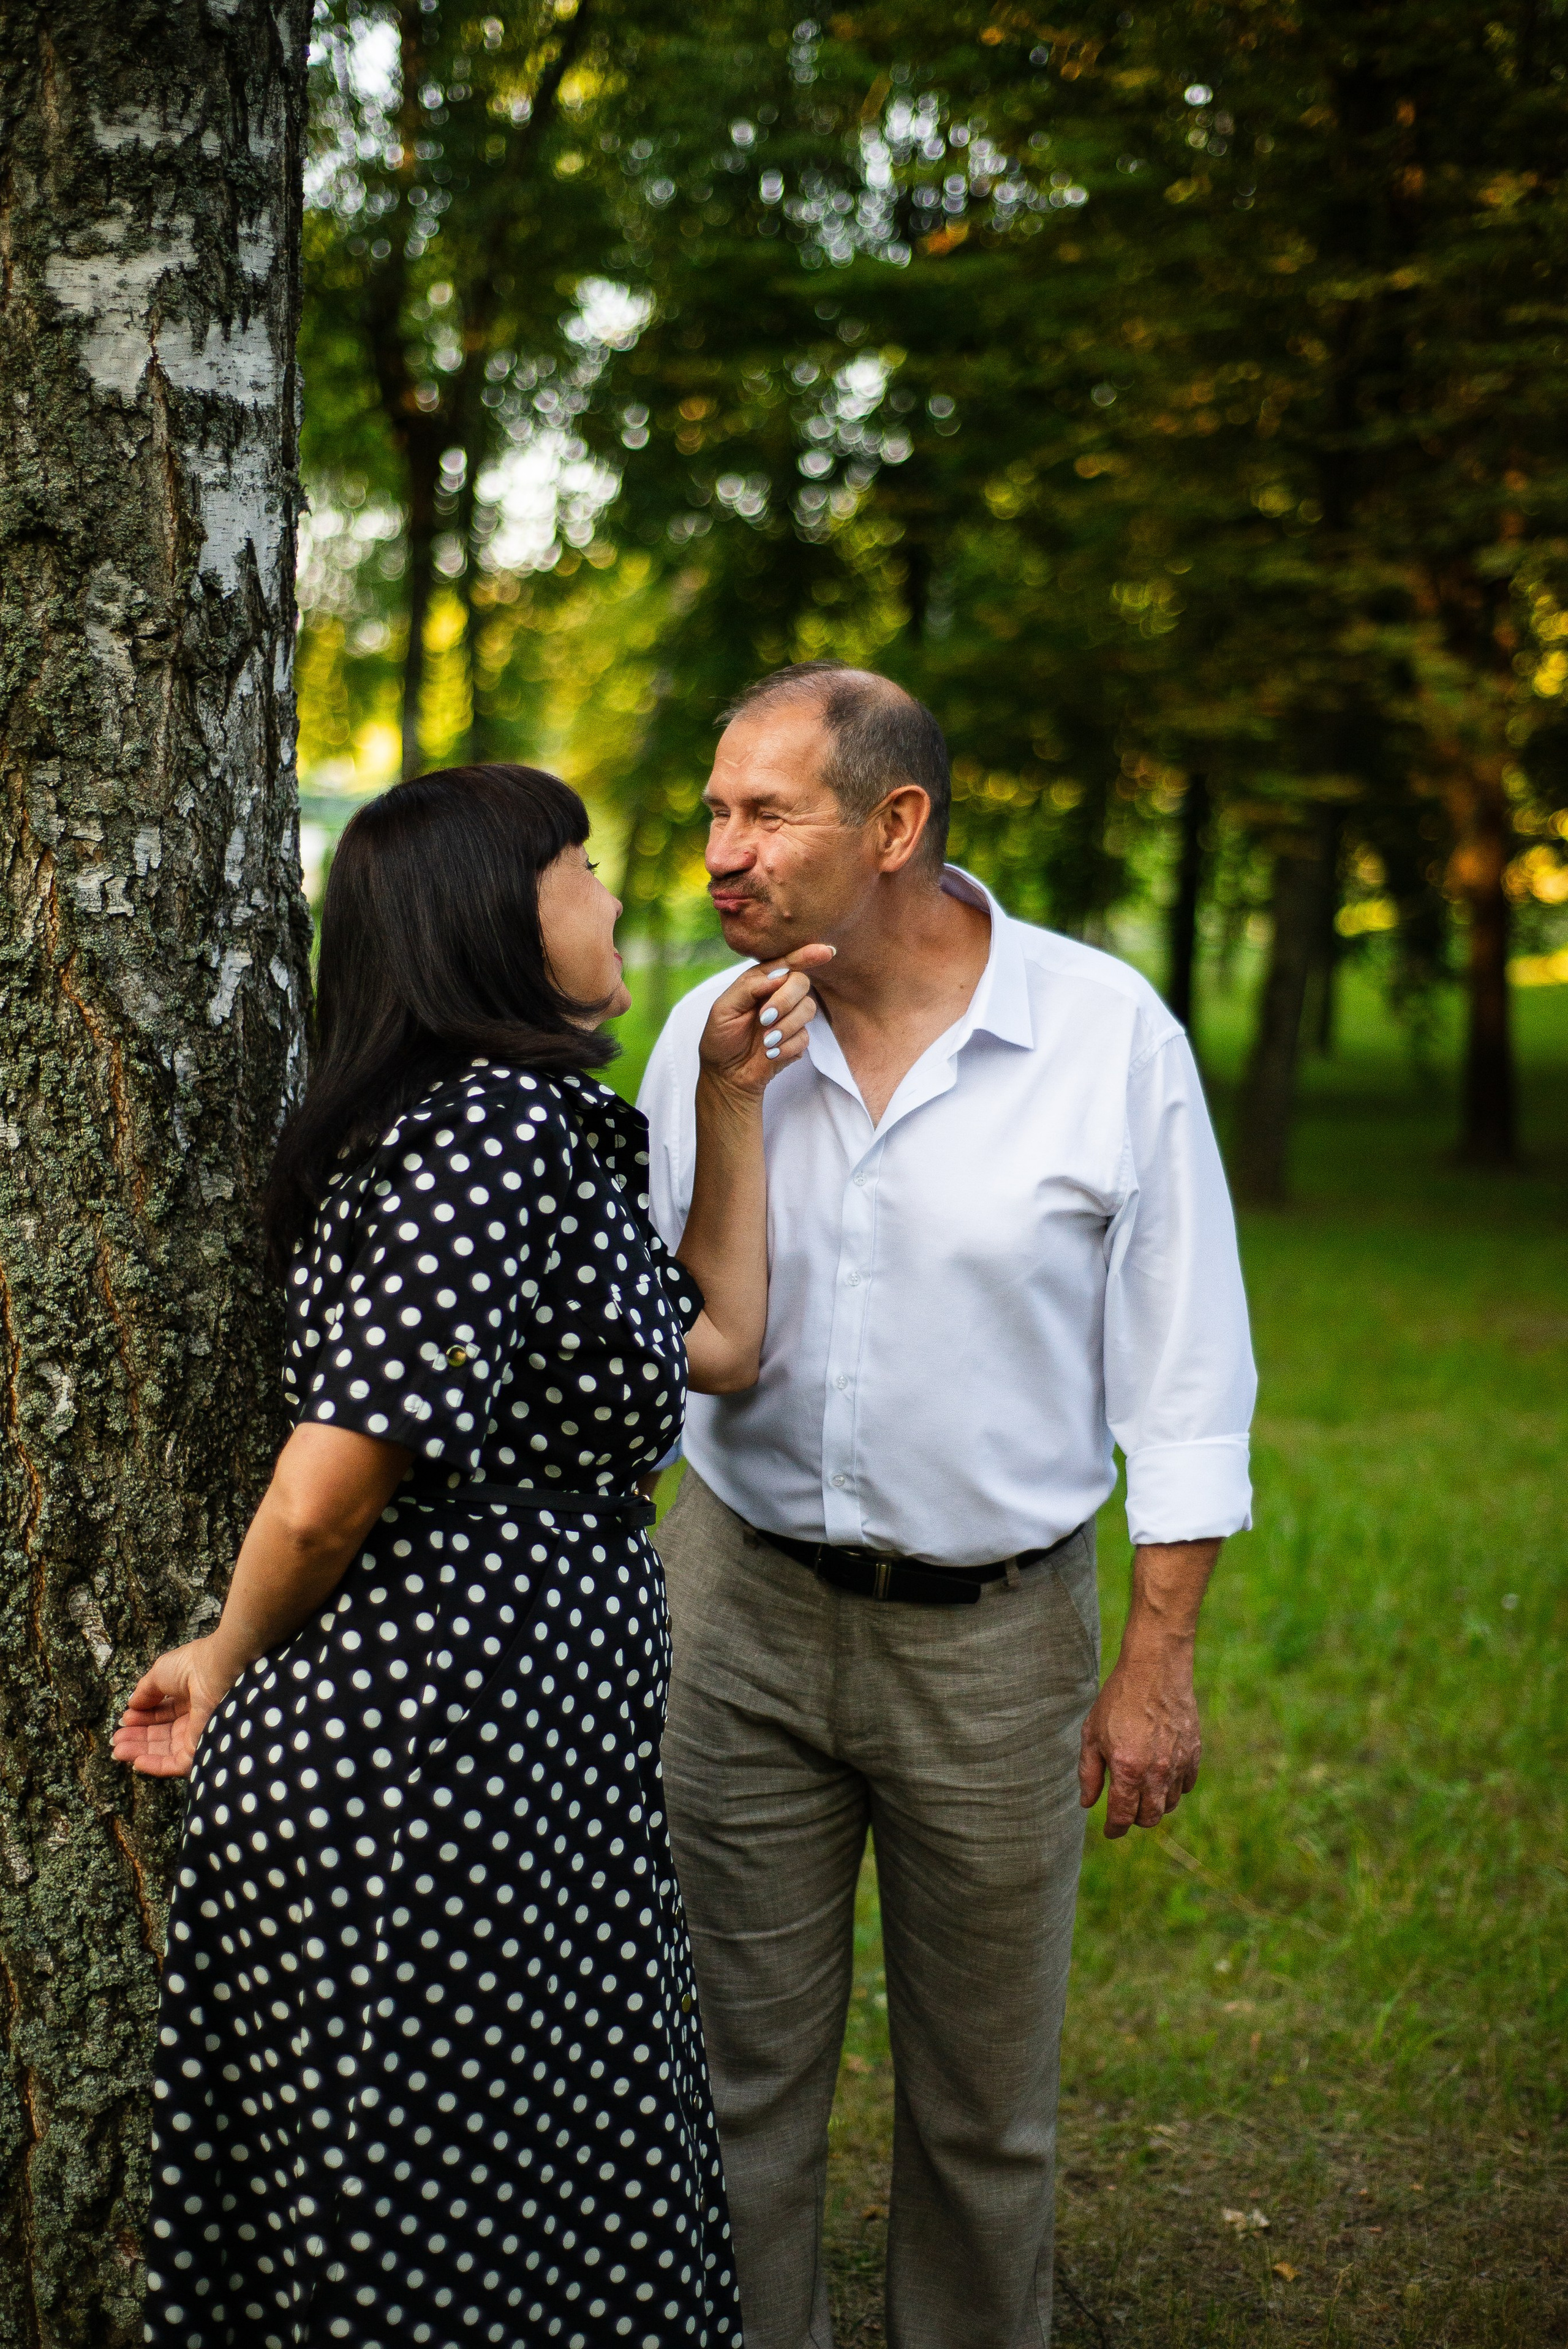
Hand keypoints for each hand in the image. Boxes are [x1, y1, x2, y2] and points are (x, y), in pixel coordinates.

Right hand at [111, 1637, 235, 1778]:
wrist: (217, 1672)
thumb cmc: (191, 1666)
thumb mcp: (160, 1673)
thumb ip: (145, 1691)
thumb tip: (131, 1705)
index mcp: (188, 1697)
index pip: (162, 1714)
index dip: (142, 1718)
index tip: (124, 1719)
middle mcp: (194, 1717)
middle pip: (160, 1734)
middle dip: (137, 1738)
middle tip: (116, 1740)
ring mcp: (197, 1734)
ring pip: (164, 1750)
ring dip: (140, 1752)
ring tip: (119, 1750)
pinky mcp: (200, 1749)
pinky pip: (175, 1763)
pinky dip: (155, 1765)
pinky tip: (136, 1761)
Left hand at [697, 945, 833, 1097]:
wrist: (725, 1074)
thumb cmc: (720, 1039)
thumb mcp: (723, 1008)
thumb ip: (748, 987)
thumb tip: (778, 975)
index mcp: (761, 983)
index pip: (785, 964)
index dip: (805, 955)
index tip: (824, 951)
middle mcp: (778, 996)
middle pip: (801, 983)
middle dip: (786, 999)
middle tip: (765, 1018)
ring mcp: (790, 1018)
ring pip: (808, 1009)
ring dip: (786, 1026)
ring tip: (765, 1041)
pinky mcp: (797, 1040)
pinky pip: (805, 1037)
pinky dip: (786, 1046)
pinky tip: (770, 1054)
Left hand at [1077, 1646, 1202, 1839]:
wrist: (1154, 1670)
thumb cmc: (1117, 1700)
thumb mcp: (1092, 1734)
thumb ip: (1089, 1773)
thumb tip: (1087, 1803)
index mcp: (1127, 1769)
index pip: (1123, 1816)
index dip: (1114, 1829)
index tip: (1110, 1831)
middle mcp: (1156, 1772)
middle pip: (1150, 1818)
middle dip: (1135, 1819)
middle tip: (1125, 1809)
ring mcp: (1178, 1764)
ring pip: (1169, 1804)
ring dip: (1155, 1805)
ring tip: (1141, 1791)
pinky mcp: (1194, 1754)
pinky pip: (1186, 1786)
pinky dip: (1174, 1788)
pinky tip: (1161, 1776)